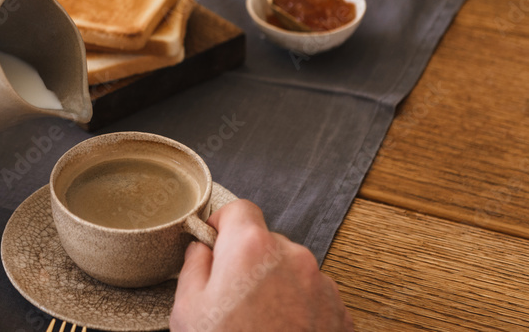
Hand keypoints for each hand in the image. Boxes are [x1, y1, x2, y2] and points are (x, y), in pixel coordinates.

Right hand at [171, 200, 352, 331]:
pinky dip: (297, 311)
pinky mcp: (340, 314)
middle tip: (231, 300)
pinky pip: (312, 298)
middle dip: (248, 263)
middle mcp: (292, 257)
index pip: (238, 210)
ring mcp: (321, 286)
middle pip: (265, 243)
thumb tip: (201, 249)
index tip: (215, 243)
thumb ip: (193, 266)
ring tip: (257, 325)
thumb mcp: (187, 310)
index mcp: (252, 248)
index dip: (222, 225)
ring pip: (290, 272)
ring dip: (275, 288)